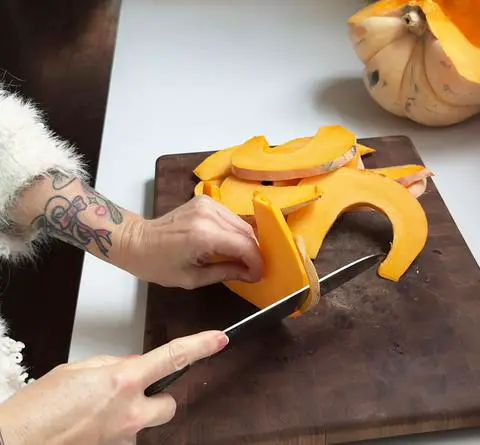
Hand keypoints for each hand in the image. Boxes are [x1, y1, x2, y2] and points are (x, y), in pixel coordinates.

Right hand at [0, 330, 228, 444]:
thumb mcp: (80, 369)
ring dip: (134, 413)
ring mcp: (124, 435)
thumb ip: (115, 365)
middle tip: (135, 390)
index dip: (200, 346)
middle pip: (169, 403)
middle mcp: (130, 411)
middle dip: (159, 395)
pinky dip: (117, 426)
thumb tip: (135, 367)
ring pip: (147, 422)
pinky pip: (128, 435)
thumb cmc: (41, 405)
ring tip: (99, 411)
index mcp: (123, 380)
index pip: (172, 357)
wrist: (17, 442)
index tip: (219, 339)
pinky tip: (94, 424)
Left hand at [120, 195, 262, 288]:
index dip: (256, 261)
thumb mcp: (192, 278)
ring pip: (241, 222)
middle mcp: (208, 214)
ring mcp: (206, 203)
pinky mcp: (204, 200)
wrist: (136, 241)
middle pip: (246, 232)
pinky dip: (235, 231)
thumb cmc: (158, 264)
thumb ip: (225, 273)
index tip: (259, 275)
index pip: (244, 245)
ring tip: (242, 259)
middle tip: (253, 270)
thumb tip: (251, 274)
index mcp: (203, 235)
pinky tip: (230, 245)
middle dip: (254, 252)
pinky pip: (230, 216)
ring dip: (246, 241)